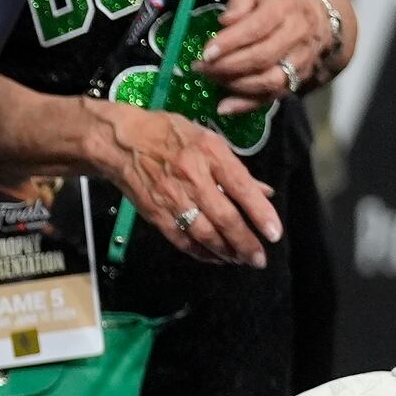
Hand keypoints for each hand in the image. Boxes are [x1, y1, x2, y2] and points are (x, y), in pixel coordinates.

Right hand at [85, 99, 282, 266]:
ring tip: (240, 260)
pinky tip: (215, 258)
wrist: (121, 143)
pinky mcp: (157, 214)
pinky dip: (201, 253)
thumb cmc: (169, 134)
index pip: (241, 187)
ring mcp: (173, 198)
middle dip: (245, 242)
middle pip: (224, 217)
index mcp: (210, 153)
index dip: (260, 213)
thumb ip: (235, 168)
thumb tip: (263, 192)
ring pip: (204, 233)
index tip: (275, 233)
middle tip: (259, 259)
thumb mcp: (207, 139)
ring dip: (225, 251)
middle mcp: (193, 177)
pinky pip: (182, 240)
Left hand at [204, 0, 350, 115]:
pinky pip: (273, 97)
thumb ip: (241, 2)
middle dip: (227, 66)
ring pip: (270, 80)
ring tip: (212, 80)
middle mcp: (297, 34)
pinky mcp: (298, 79)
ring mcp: (300, 59)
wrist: (318, 16)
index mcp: (285, 8)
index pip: (258, 27)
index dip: (231, 42)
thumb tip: (225, 21)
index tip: (206, 52)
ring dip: (236, 86)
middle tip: (202, 68)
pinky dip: (247, 104)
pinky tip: (225, 106)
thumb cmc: (279, 2)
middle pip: (262, 57)